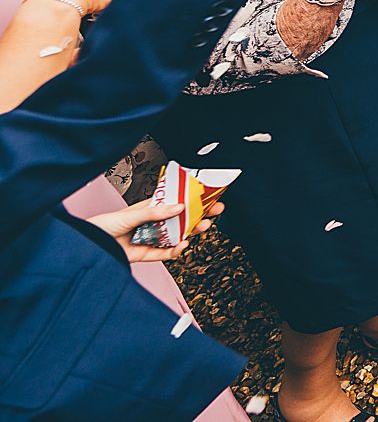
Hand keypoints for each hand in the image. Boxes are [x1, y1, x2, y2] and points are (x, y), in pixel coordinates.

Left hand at [86, 200, 220, 263]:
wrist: (89, 246)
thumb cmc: (105, 225)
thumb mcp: (132, 214)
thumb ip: (156, 212)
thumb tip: (179, 207)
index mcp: (151, 209)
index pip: (177, 202)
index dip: (193, 199)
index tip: (209, 195)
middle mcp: (154, 223)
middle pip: (182, 219)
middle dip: (200, 215)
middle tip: (215, 211)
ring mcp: (153, 238)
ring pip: (178, 235)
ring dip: (192, 231)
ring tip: (203, 226)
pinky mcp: (148, 254)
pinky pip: (166, 253)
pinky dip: (176, 250)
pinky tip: (183, 244)